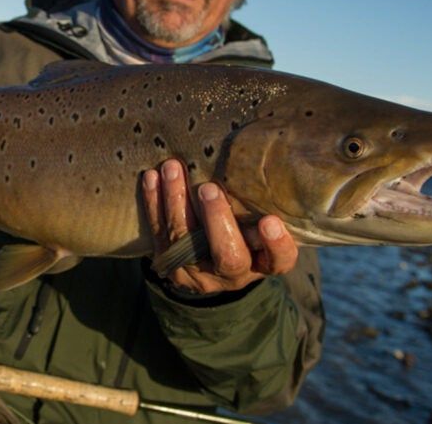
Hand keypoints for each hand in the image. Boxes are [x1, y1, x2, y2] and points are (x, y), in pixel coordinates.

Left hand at [142, 159, 297, 294]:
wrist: (205, 262)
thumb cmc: (243, 229)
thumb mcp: (258, 224)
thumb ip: (262, 204)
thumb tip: (272, 156)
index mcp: (263, 263)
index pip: (279, 260)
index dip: (276, 244)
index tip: (270, 221)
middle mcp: (232, 275)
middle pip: (229, 257)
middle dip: (217, 221)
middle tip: (209, 189)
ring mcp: (197, 272)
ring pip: (185, 240)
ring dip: (176, 201)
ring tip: (173, 169)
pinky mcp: (169, 261)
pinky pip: (159, 231)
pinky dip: (154, 202)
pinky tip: (152, 178)